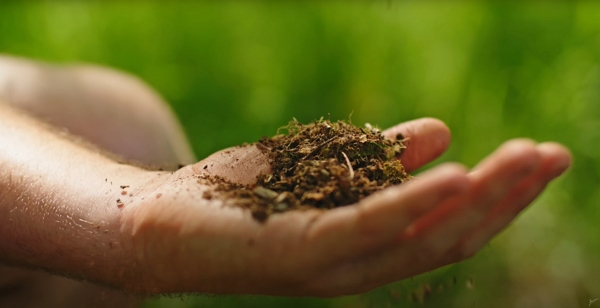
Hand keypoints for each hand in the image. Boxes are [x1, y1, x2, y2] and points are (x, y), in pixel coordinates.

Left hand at [121, 118, 570, 295]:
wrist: (160, 225)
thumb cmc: (241, 198)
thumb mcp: (322, 167)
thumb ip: (380, 157)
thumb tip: (441, 132)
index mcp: (367, 245)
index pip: (449, 225)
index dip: (500, 194)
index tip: (539, 158)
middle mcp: (359, 264)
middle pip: (452, 237)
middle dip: (507, 197)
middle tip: (553, 156)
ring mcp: (333, 266)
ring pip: (422, 238)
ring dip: (479, 200)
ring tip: (524, 161)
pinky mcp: (301, 253)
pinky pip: (367, 228)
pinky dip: (414, 203)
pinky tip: (456, 174)